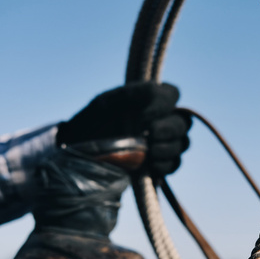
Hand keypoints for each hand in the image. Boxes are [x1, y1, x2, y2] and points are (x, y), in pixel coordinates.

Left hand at [57, 82, 191, 175]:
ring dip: (170, 147)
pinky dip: (166, 165)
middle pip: (183, 122)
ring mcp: (162, 142)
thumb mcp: (106, 102)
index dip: (166, 103)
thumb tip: (160, 98)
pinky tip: (152, 165)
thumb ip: (134, 93)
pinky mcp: (158, 164)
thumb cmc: (90, 122)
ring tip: (151, 152)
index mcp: (149, 99)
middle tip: (152, 134)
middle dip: (171, 129)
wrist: (76, 152)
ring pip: (182, 144)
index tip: (145, 114)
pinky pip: (174, 164)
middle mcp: (160, 119)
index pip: (173, 94)